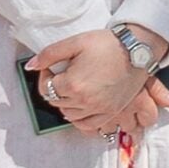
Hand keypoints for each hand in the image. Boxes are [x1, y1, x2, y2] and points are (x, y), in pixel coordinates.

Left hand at [30, 29, 146, 134]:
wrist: (137, 49)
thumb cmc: (107, 44)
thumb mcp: (75, 42)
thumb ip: (49, 54)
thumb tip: (31, 66)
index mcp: (72, 84)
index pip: (46, 89)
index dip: (45, 77)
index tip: (51, 69)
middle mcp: (84, 100)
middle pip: (57, 102)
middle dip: (55, 90)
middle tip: (62, 76)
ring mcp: (99, 108)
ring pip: (70, 115)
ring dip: (66, 104)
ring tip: (72, 90)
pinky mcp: (111, 111)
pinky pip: (89, 125)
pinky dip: (81, 119)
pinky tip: (80, 108)